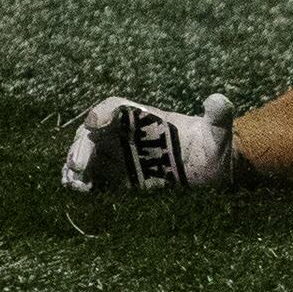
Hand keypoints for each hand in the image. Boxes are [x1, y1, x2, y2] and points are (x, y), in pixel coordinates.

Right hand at [60, 91, 237, 222]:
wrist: (213, 176)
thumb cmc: (214, 149)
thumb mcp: (218, 134)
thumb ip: (218, 117)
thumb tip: (218, 101)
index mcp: (147, 119)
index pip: (117, 107)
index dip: (103, 112)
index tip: (94, 124)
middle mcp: (128, 135)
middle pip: (94, 132)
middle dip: (82, 145)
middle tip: (79, 166)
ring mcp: (122, 157)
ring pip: (88, 153)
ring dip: (76, 164)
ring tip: (74, 182)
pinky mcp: (120, 179)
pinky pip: (93, 176)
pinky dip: (81, 181)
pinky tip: (80, 190)